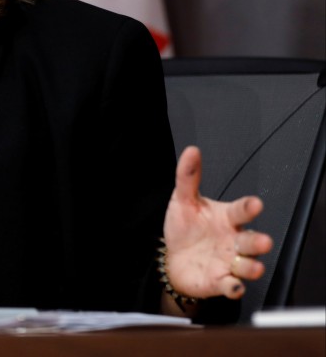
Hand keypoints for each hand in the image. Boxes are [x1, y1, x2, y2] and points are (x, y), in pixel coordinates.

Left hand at [162, 146, 273, 301]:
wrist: (174, 259)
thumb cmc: (185, 228)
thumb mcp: (183, 200)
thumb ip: (188, 177)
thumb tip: (191, 151)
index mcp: (227, 218)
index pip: (241, 211)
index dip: (249, 208)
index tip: (255, 204)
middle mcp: (233, 240)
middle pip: (251, 240)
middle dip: (258, 242)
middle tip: (263, 241)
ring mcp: (229, 262)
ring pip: (247, 265)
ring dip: (251, 266)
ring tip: (253, 266)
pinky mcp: (221, 281)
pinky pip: (232, 286)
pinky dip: (234, 287)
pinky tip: (234, 286)